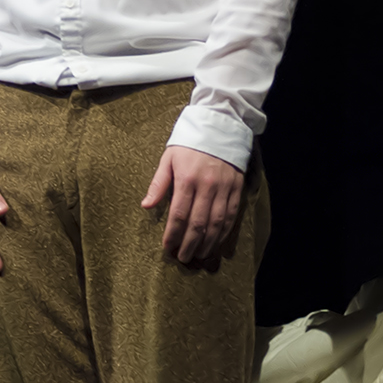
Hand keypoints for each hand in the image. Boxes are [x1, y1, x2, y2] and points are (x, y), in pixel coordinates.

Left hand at [142, 145, 244, 267]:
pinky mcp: (237, 188)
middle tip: (183, 258)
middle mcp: (206, 186)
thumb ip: (158, 183)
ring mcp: (224, 188)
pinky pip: (231, 216)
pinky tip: (217, 243)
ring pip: (216, 223)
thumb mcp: (169, 158)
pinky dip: (224, 233)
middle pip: (198, 223)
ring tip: (200, 256)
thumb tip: (146, 206)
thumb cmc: (189, 142)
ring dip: (207, 244)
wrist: (220, 124)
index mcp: (186, 178)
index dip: (173, 234)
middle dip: (189, 244)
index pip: (179, 214)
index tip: (167, 248)